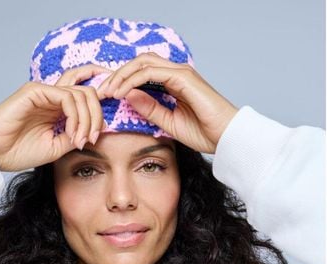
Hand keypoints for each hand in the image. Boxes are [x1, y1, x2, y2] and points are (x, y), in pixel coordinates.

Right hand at [0, 65, 109, 170]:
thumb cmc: (18, 151)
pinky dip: (74, 116)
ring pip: (80, 94)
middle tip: (91, 139)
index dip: (98, 114)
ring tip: (79, 140)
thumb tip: (97, 130)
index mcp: (57, 108)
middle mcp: (52, 96)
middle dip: (96, 116)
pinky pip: (66, 96)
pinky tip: (70, 133)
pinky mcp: (35, 91)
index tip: (95, 139)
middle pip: (88, 93)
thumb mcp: (56, 147)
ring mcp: (44, 91)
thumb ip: (75, 135)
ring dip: (86, 120)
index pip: (86, 98)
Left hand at [96, 53, 238, 153]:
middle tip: (101, 91)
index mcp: (172, 83)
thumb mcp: (168, 122)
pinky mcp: (183, 77)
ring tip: (108, 91)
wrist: (225, 137)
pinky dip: (133, 80)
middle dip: (117, 75)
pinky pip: (151, 72)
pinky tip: (122, 92)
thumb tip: (128, 96)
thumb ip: (149, 108)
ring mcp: (180, 72)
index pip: (141, 73)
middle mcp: (175, 73)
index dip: (121, 81)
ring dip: (122, 75)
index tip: (106, 96)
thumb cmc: (203, 132)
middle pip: (139, 63)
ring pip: (143, 63)